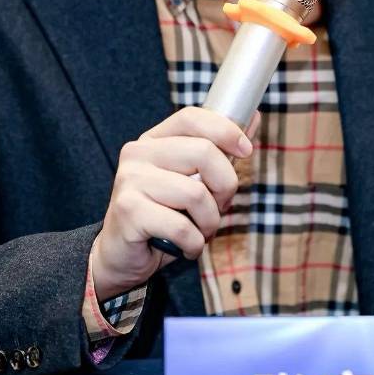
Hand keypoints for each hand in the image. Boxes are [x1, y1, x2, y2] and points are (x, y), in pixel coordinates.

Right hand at [91, 106, 258, 300]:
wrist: (121, 257)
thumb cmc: (162, 216)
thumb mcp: (191, 180)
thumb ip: (219, 151)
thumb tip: (253, 117)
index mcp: (153, 140)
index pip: (192, 118)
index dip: (225, 130)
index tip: (246, 150)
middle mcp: (138, 153)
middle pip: (204, 152)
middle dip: (225, 186)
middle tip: (220, 207)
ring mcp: (130, 180)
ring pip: (196, 193)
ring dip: (210, 222)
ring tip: (200, 231)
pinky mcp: (129, 210)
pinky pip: (182, 227)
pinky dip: (194, 244)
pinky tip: (186, 247)